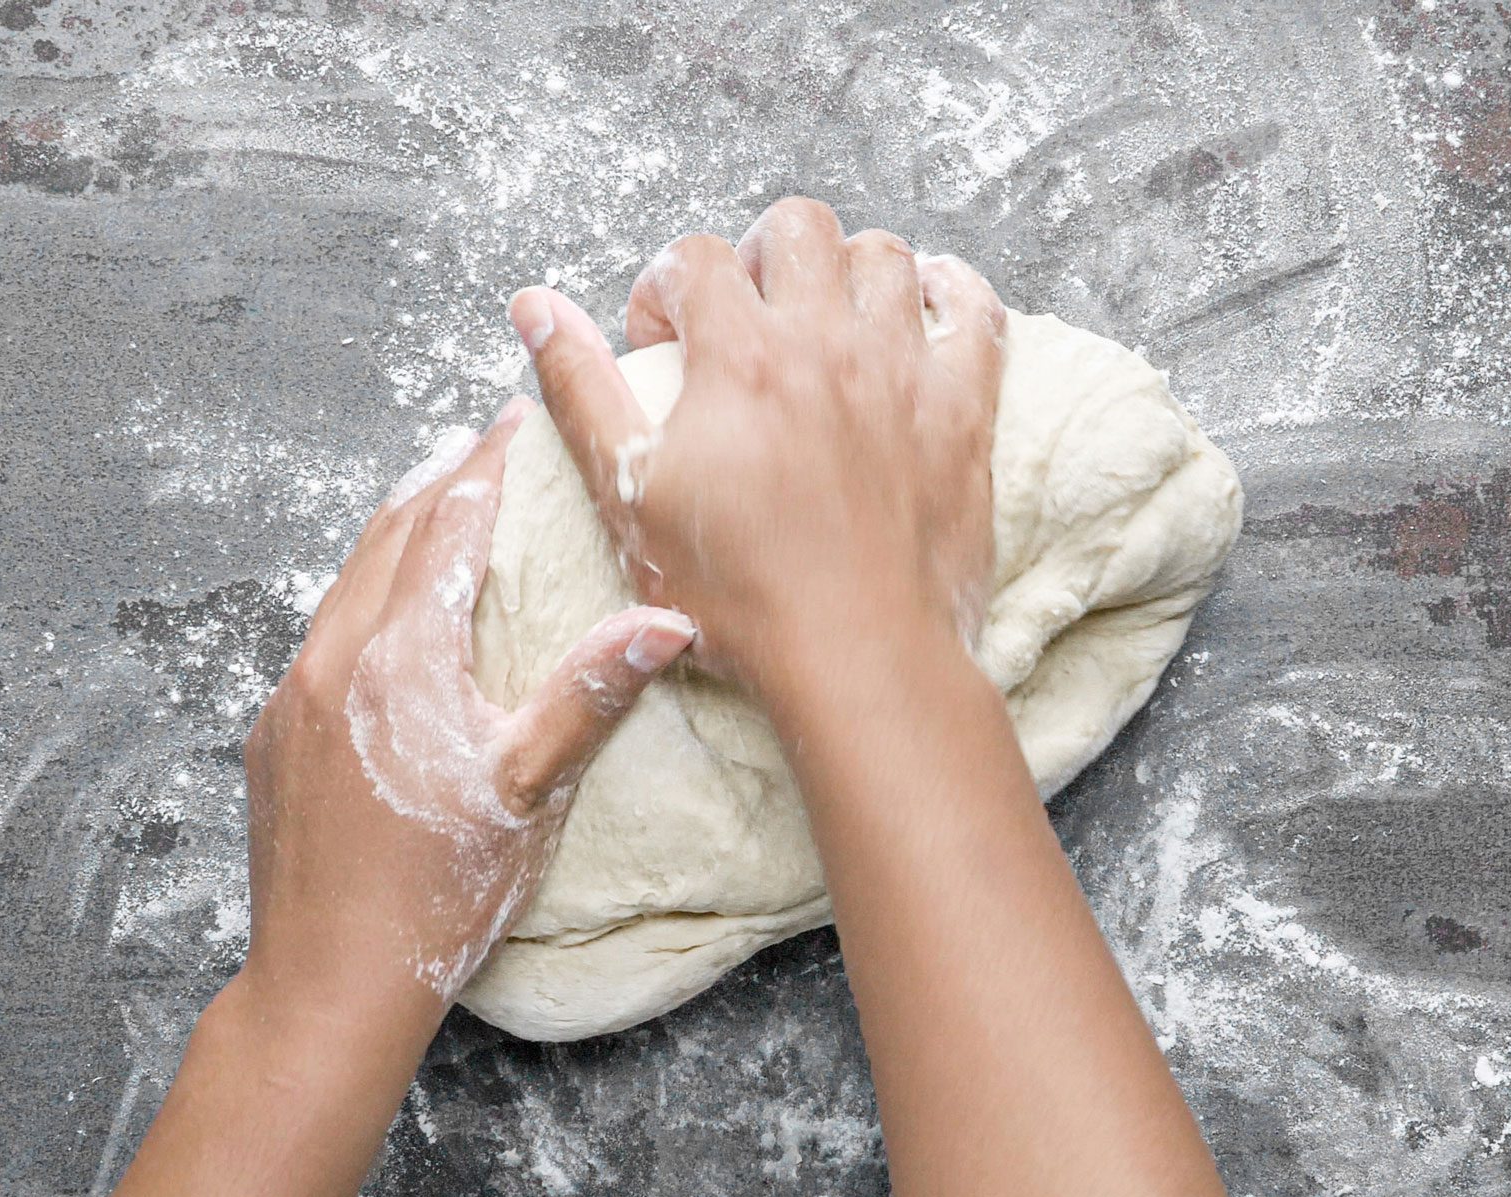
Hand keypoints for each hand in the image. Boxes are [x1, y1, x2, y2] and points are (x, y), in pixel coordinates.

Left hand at [239, 397, 694, 1035]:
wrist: (328, 978)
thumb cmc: (439, 890)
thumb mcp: (531, 789)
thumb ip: (590, 693)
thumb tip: (667, 619)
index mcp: (400, 657)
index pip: (450, 525)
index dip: (488, 465)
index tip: (515, 418)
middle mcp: (332, 658)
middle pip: (388, 534)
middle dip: (438, 479)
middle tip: (479, 440)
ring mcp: (291, 695)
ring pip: (346, 581)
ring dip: (395, 532)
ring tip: (435, 502)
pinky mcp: (272, 734)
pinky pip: (320, 634)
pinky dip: (361, 596)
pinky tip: (386, 614)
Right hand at [507, 197, 1004, 701]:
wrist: (857, 657)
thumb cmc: (736, 594)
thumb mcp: (628, 495)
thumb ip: (580, 391)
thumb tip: (534, 305)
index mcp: (739, 355)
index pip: (695, 256)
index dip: (666, 288)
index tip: (664, 345)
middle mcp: (826, 341)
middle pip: (797, 226)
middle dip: (761, 253)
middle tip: (748, 314)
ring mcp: (903, 370)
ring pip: (886, 255)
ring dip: (850, 270)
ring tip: (827, 318)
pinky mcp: (963, 411)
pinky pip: (976, 312)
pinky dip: (953, 295)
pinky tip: (928, 310)